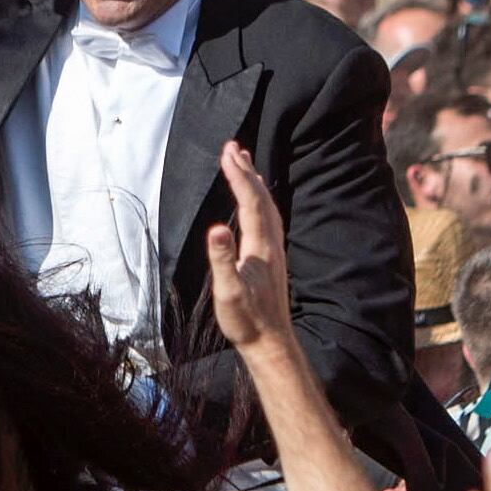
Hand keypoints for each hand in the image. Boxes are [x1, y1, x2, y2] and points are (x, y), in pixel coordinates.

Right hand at [202, 145, 294, 354]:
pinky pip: (267, 218)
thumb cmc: (246, 321)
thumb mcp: (228, 293)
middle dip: (247, 170)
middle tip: (233, 147)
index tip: (227, 152)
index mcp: (260, 246)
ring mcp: (274, 250)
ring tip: (243, 164)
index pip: (250, 201)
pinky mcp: (272, 259)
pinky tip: (254, 203)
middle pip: (262, 197)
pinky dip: (259, 200)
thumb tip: (215, 229)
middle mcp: (272, 243)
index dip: (238, 175)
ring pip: (267, 206)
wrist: (270, 342)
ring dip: (255, 183)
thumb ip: (222, 260)